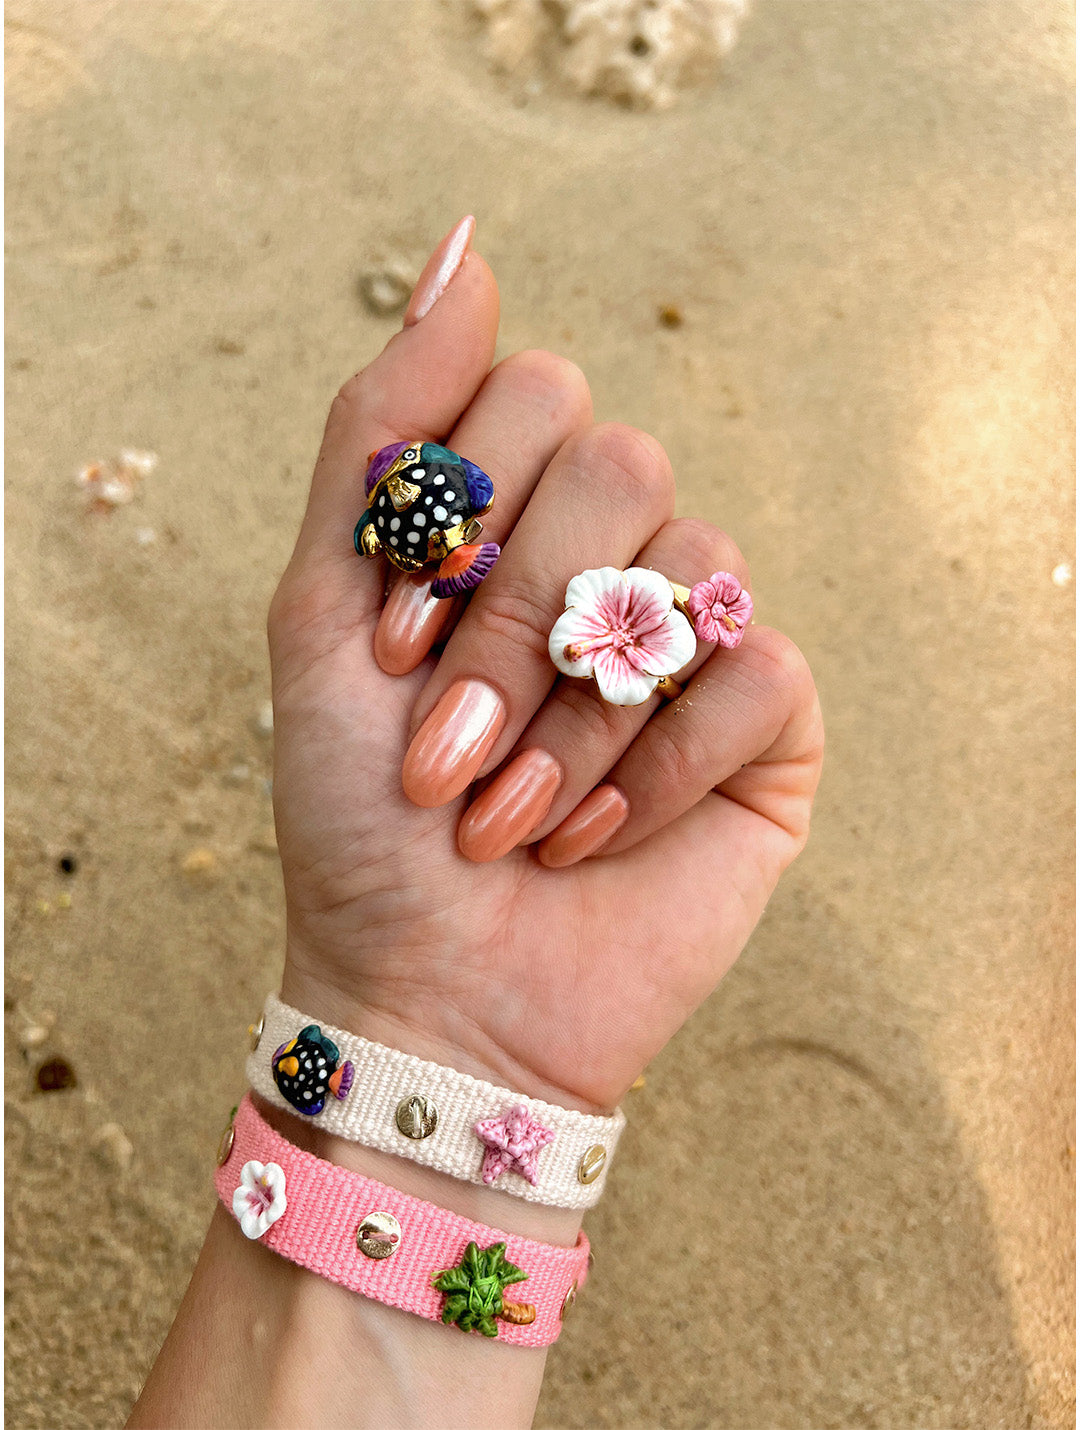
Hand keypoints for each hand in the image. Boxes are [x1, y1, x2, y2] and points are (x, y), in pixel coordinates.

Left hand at [267, 222, 822, 1113]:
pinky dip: (656, 767)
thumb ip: (383, 431)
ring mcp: (699, 633)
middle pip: (620, 466)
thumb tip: (465, 245)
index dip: (461, 517)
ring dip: (574, 716)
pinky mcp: (767, 723)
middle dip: (511, 626)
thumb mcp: (321, 606)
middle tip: (448, 752)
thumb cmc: (362, 810)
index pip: (534, 391)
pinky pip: (758, 671)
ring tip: (509, 817)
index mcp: (516, 512)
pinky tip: (590, 840)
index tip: (390, 640)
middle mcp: (617, 554)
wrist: (431, 990)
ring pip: (691, 567)